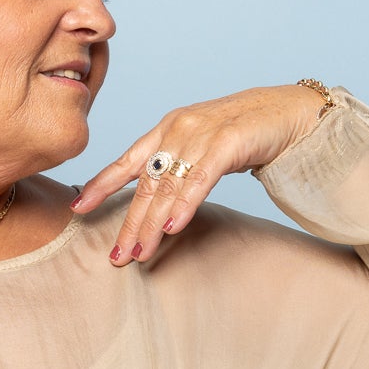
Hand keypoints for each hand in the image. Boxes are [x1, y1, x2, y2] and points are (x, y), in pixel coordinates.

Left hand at [70, 83, 326, 264]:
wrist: (291, 111)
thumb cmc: (246, 132)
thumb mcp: (201, 149)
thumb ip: (178, 169)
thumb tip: (155, 205)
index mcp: (168, 129)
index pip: (126, 161)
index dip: (101, 185)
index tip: (77, 209)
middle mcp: (178, 129)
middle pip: (146, 184)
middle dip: (129, 223)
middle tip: (116, 257)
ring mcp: (202, 133)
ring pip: (169, 186)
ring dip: (152, 224)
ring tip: (140, 253)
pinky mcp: (228, 141)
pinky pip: (200, 178)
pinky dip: (185, 204)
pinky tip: (172, 227)